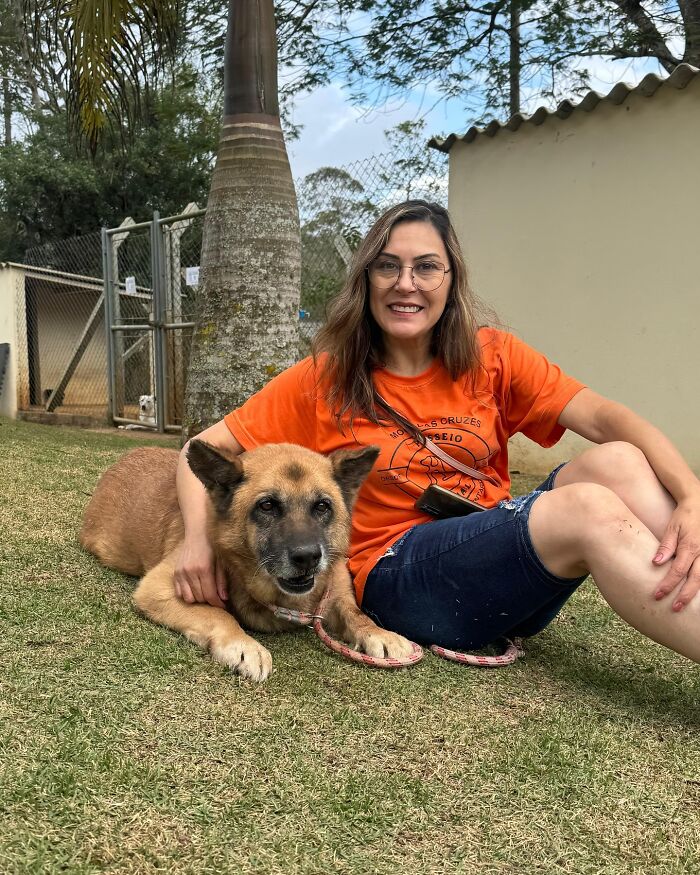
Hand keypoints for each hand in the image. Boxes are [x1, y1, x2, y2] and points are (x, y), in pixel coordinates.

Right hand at [175, 536, 227, 607]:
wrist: (198, 533)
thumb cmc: (213, 546)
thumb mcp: (221, 562)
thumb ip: (222, 581)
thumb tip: (224, 598)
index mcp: (204, 569)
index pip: (210, 595)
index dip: (217, 604)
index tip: (223, 606)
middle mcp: (190, 572)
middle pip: (199, 598)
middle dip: (209, 601)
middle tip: (216, 598)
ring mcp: (181, 573)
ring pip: (188, 598)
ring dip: (198, 599)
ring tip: (205, 594)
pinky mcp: (175, 573)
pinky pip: (179, 592)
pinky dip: (187, 595)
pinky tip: (195, 590)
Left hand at [653, 496, 699, 610]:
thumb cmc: (684, 516)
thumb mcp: (672, 528)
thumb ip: (666, 545)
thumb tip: (656, 562)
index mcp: (690, 546)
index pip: (678, 571)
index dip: (668, 584)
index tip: (658, 595)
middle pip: (695, 579)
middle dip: (685, 595)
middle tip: (674, 608)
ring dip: (696, 593)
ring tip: (686, 605)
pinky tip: (698, 594)